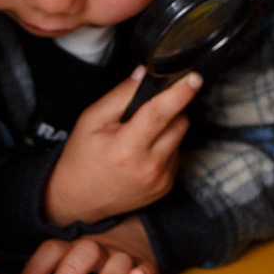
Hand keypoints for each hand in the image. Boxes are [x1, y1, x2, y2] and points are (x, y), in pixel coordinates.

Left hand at [18, 220, 158, 273]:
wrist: (134, 236)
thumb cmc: (94, 258)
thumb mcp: (72, 259)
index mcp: (73, 249)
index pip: (53, 250)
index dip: (37, 267)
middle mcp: (97, 249)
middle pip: (83, 252)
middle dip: (69, 271)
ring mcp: (122, 256)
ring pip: (116, 260)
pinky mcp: (145, 264)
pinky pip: (146, 266)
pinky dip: (143, 272)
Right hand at [44, 67, 198, 225]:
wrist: (79, 200)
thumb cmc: (82, 158)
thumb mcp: (92, 120)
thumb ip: (120, 95)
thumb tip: (144, 74)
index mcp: (127, 148)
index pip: (160, 113)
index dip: (180, 93)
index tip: (194, 78)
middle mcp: (149, 167)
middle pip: (179, 123)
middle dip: (171, 108)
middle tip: (149, 108)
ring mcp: (160, 180)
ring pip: (179, 138)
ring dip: (167, 129)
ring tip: (140, 135)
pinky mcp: (166, 187)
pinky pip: (176, 155)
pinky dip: (165, 147)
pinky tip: (144, 152)